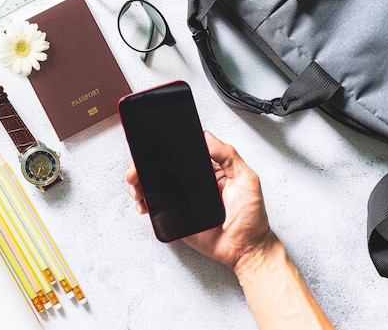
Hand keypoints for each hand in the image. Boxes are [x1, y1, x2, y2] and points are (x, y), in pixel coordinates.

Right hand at [125, 131, 273, 269]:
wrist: (246, 250)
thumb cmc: (251, 217)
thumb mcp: (246, 179)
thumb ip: (228, 156)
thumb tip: (207, 136)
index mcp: (208, 169)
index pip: (181, 152)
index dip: (163, 148)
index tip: (151, 145)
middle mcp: (192, 182)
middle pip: (161, 168)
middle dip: (143, 165)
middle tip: (137, 169)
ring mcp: (181, 199)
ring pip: (154, 185)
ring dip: (139, 182)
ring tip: (136, 185)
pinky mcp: (175, 216)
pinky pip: (155, 206)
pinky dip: (144, 202)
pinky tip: (142, 201)